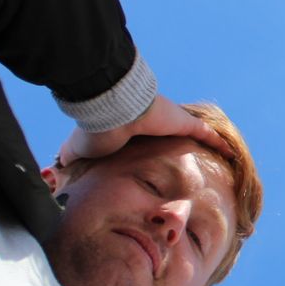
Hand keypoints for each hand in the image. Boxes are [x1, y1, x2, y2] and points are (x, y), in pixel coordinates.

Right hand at [57, 94, 227, 166]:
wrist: (108, 113)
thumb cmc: (93, 132)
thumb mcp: (78, 150)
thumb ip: (70, 159)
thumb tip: (53, 171)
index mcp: (130, 131)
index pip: (144, 139)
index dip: (152, 148)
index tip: (157, 160)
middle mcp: (153, 124)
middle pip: (172, 135)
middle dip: (182, 145)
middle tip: (194, 162)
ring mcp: (170, 122)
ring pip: (193, 133)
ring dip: (206, 145)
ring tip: (220, 158)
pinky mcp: (183, 122)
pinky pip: (207, 134)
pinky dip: (219, 143)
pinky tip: (231, 153)